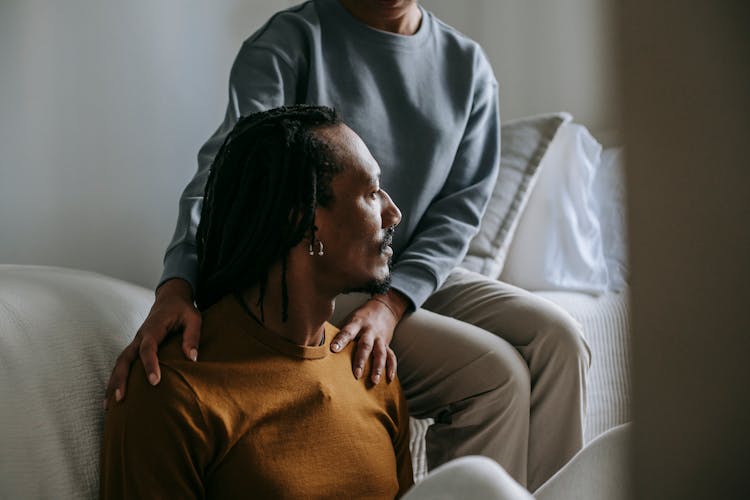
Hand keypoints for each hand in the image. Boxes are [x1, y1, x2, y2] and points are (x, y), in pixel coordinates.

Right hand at [103, 278, 200, 408]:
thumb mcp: (194, 318)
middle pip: (125, 358)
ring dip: (113, 382)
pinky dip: (116, 379)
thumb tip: (193, 358)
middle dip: (121, 378)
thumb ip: (193, 336)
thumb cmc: (183, 310)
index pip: (148, 347)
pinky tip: (112, 396)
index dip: (150, 364)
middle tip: (120, 399)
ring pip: (120, 363)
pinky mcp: (135, 347)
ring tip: (110, 405)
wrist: (170, 299)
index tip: (154, 382)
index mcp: (154, 328)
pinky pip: (123, 364)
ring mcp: (135, 342)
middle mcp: (140, 336)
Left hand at [330, 289, 408, 384]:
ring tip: (374, 380)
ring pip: (381, 353)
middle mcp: (370, 331)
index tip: (333, 350)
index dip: (341, 340)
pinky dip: (391, 368)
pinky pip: (391, 356)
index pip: (348, 332)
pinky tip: (389, 379)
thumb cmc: (361, 316)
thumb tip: (321, 345)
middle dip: (361, 360)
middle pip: (366, 346)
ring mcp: (380, 338)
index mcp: (357, 323)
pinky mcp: (387, 344)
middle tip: (356, 374)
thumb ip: (341, 331)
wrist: (384, 308)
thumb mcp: (350, 318)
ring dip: (378, 367)